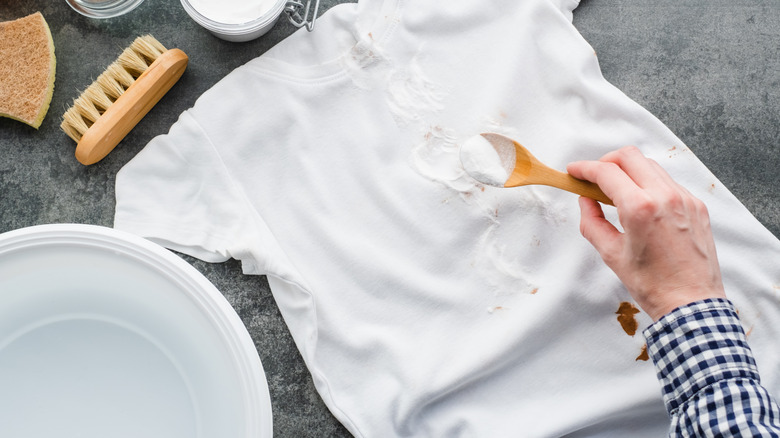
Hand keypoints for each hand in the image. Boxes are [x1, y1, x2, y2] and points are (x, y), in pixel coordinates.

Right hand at [566, 146, 725, 320]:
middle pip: (630, 156)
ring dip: (629, 171)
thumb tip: (585, 202)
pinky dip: (649, 184)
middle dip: (606, 161)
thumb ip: (592, 222)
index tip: (574, 171)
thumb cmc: (652, 284)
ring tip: (617, 192)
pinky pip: (668, 183)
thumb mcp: (611, 254)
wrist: (690, 303)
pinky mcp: (697, 206)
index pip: (606, 172)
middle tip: (594, 177)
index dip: (585, 168)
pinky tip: (641, 204)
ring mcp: (685, 198)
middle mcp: (665, 196)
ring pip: (650, 166)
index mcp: (640, 208)